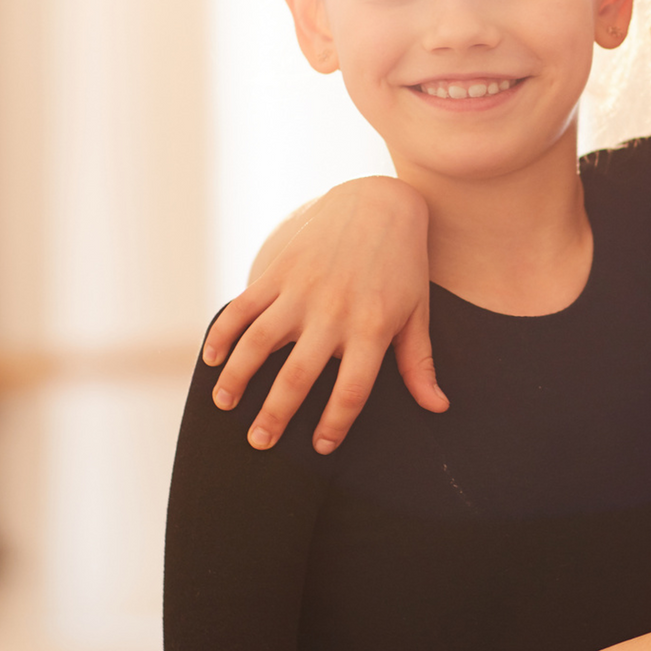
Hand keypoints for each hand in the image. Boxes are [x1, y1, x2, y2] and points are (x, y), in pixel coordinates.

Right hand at [202, 177, 446, 453]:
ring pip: (259, 343)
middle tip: (259, 442)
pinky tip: (212, 360)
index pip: (352, 390)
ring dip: (237, 378)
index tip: (321, 447)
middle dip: (275, 414)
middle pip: (298, 376)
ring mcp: (301, 290)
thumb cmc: (403, 265)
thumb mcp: (418, 312)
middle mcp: (333, 312)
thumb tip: (438, 407)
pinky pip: (243, 308)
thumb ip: (419, 363)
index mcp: (372, 327)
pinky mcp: (279, 271)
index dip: (335, 424)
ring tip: (225, 405)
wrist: (378, 203)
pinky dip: (223, 333)